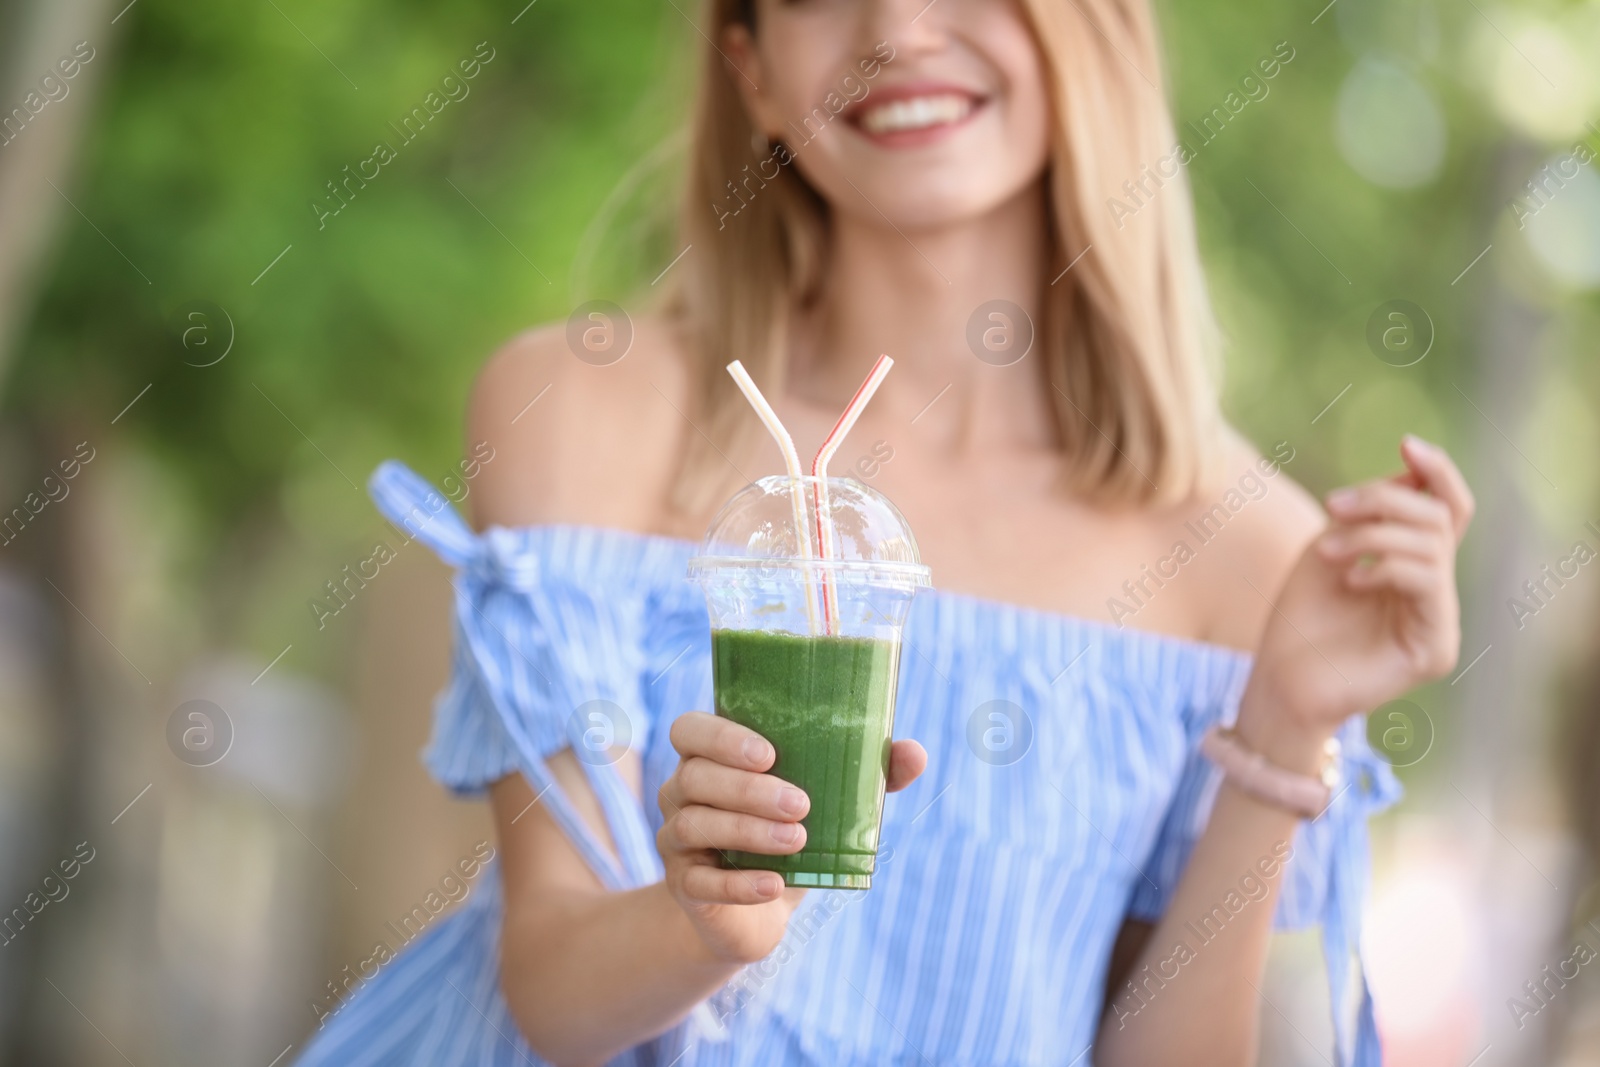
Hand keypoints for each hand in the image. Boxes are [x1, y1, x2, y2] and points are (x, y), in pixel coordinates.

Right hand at [657, 711, 925, 963]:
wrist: (753, 912)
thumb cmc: (791, 834)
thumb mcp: (828, 803)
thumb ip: (868, 772)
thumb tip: (915, 752)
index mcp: (710, 757)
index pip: (690, 729)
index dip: (721, 736)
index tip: (769, 753)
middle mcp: (681, 792)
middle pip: (695, 777)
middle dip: (748, 789)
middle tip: (801, 803)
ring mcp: (677, 840)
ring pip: (695, 825)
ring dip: (748, 831)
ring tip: (797, 840)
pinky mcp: (685, 887)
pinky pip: (701, 883)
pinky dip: (739, 884)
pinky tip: (774, 885)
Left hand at [1248, 436, 1473, 745]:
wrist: (1278, 681)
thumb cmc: (1299, 617)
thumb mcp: (1330, 548)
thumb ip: (1372, 515)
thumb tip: (1414, 471)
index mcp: (1414, 565)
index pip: (1447, 509)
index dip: (1437, 472)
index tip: (1406, 443)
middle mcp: (1435, 592)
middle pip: (1438, 518)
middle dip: (1385, 500)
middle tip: (1334, 506)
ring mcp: (1439, 622)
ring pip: (1433, 547)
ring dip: (1373, 535)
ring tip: (1327, 551)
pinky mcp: (1435, 649)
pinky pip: (1428, 584)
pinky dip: (1387, 568)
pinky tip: (1351, 579)